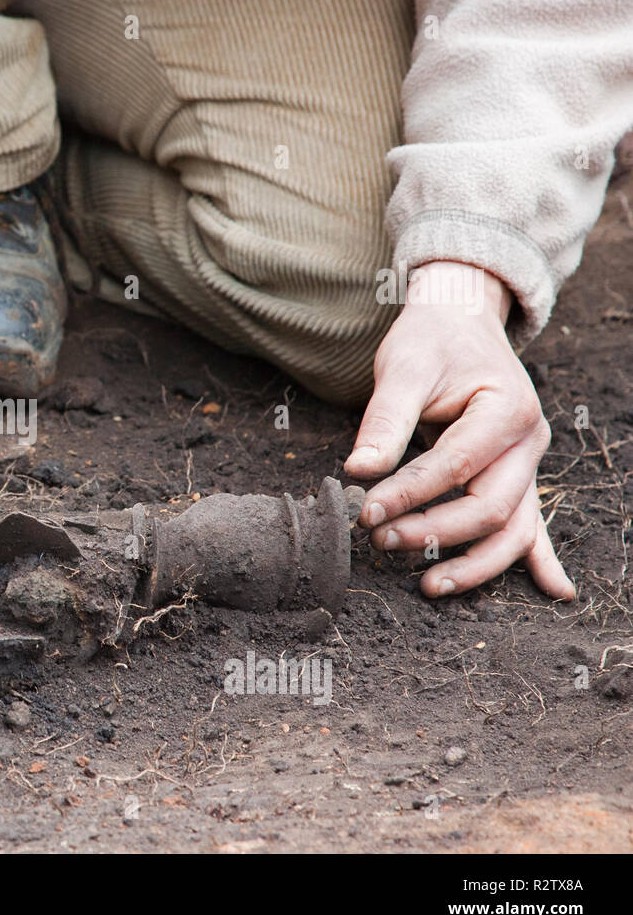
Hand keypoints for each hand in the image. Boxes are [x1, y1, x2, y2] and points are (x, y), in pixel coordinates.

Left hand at [343, 261, 573, 600]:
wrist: (461, 322)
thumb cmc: (431, 342)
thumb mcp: (403, 368)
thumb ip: (385, 419)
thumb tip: (359, 471)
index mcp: (506, 409)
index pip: (456, 466)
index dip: (409, 494)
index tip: (365, 512)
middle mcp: (528, 442)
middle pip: (490, 507)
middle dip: (434, 532)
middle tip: (378, 540)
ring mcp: (528, 463)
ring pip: (514, 528)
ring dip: (475, 563)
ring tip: (427, 585)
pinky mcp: (517, 476)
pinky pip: (532, 524)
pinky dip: (539, 558)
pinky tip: (555, 592)